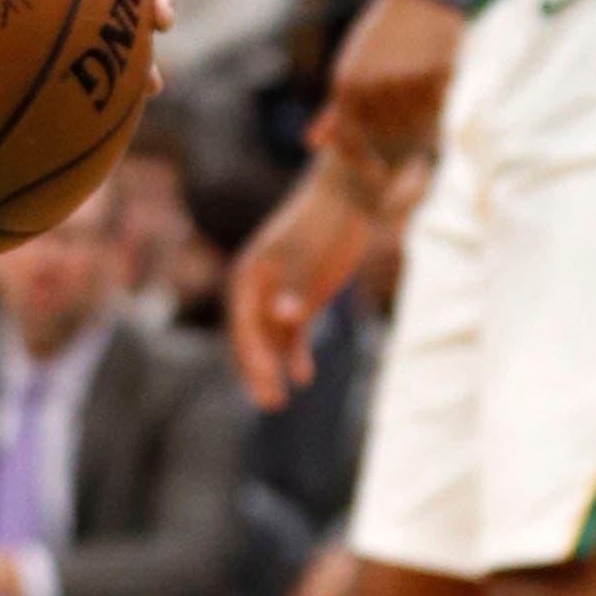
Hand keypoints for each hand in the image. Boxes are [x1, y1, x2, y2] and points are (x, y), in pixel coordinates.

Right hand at [225, 159, 385, 411]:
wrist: (351, 192)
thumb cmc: (330, 221)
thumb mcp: (314, 253)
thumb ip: (298, 285)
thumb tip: (284, 317)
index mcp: (251, 272)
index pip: (244, 321)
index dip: (251, 352)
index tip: (264, 378)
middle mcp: (259, 285)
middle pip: (251, 335)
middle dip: (257, 369)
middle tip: (269, 402)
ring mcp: (280, 292)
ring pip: (270, 338)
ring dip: (272, 368)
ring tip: (277, 403)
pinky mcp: (302, 296)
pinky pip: (292, 333)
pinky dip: (296, 354)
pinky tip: (305, 378)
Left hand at [316, 0, 464, 175]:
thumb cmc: (380, 37)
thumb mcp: (348, 69)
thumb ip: (333, 109)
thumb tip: (312, 142)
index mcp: (345, 83)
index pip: (349, 139)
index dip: (361, 163)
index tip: (373, 176)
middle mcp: (371, 84)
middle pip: (382, 138)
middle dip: (391, 156)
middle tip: (401, 166)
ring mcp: (403, 79)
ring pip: (411, 128)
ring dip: (415, 141)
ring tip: (419, 145)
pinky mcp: (434, 74)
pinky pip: (435, 111)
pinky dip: (435, 121)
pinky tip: (433, 122)